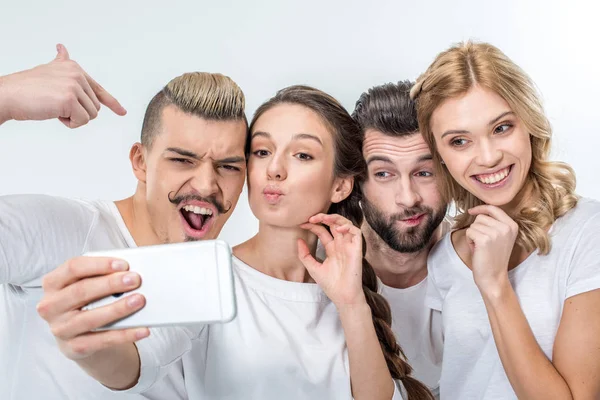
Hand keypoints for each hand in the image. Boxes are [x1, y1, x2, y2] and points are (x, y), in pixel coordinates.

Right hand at [0, 44, 125, 127]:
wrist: (8, 94)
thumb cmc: (27, 87)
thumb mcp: (49, 71)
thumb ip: (61, 62)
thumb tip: (62, 48)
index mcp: (74, 68)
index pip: (99, 89)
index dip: (112, 103)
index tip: (122, 112)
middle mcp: (77, 74)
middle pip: (95, 107)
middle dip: (77, 113)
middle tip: (55, 105)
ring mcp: (74, 86)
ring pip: (90, 116)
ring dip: (73, 118)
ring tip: (53, 107)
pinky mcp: (69, 99)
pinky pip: (82, 121)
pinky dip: (69, 124)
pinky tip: (54, 113)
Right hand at [36, 256, 148, 360]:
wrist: (78, 336)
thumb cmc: (86, 301)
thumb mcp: (87, 285)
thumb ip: (102, 276)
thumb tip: (130, 272)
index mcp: (53, 283)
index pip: (73, 267)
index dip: (99, 264)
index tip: (124, 264)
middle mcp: (52, 306)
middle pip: (81, 291)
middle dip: (111, 284)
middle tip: (135, 280)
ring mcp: (61, 328)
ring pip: (91, 318)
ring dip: (118, 308)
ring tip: (139, 300)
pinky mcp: (74, 347)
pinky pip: (103, 340)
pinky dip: (125, 334)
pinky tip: (142, 329)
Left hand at [298, 213, 365, 308]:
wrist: (342, 295)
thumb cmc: (330, 284)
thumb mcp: (313, 267)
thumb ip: (305, 255)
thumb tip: (298, 240)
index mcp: (331, 248)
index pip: (323, 231)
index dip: (313, 225)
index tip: (302, 224)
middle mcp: (340, 244)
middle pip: (334, 224)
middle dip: (323, 217)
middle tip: (312, 217)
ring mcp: (349, 245)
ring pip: (345, 223)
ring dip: (335, 218)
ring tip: (323, 218)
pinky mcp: (357, 248)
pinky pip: (356, 232)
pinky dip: (348, 227)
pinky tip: (338, 229)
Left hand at [466, 205, 518, 292]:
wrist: (493, 276)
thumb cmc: (493, 257)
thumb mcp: (501, 237)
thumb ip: (495, 223)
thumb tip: (479, 210)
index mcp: (512, 225)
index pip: (494, 208)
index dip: (480, 208)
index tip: (471, 211)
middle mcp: (506, 227)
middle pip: (481, 217)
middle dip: (477, 228)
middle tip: (483, 242)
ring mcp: (496, 233)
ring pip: (474, 224)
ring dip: (473, 235)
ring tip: (480, 246)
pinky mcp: (485, 239)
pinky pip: (469, 231)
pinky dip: (469, 240)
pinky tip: (476, 249)